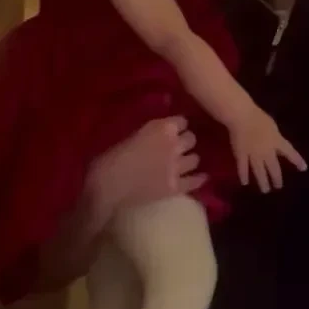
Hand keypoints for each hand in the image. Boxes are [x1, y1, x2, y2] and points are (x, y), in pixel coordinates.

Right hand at [86, 118, 203, 225]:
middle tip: (177, 146)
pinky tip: (201, 177)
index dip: (177, 125)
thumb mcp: (132, 133)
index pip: (182, 121)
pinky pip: (195, 182)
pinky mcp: (175, 187)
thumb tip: (160, 132)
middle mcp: (174, 145)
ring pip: (195, 159)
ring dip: (189, 159)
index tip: (172, 129)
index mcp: (163, 128)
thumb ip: (150, 131)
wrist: (107, 185)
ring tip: (183, 161)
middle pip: (192, 138)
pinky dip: (198, 179)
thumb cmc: (110, 156)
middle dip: (185, 141)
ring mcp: (176, 168)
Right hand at [230, 109, 305, 193]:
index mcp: (277, 141)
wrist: (242, 117)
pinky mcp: (241, 155)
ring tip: (265, 190)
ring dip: (263, 182)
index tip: (304, 169)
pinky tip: (245, 183)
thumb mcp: (273, 126)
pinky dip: (244, 176)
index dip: (297, 161)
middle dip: (277, 178)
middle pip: (274, 168)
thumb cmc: (258, 117)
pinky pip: (243, 168)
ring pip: (259, 171)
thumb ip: (275, 138)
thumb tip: (278, 146)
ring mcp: (254, 155)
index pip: (290, 153)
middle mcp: (267, 151)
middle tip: (278, 187)